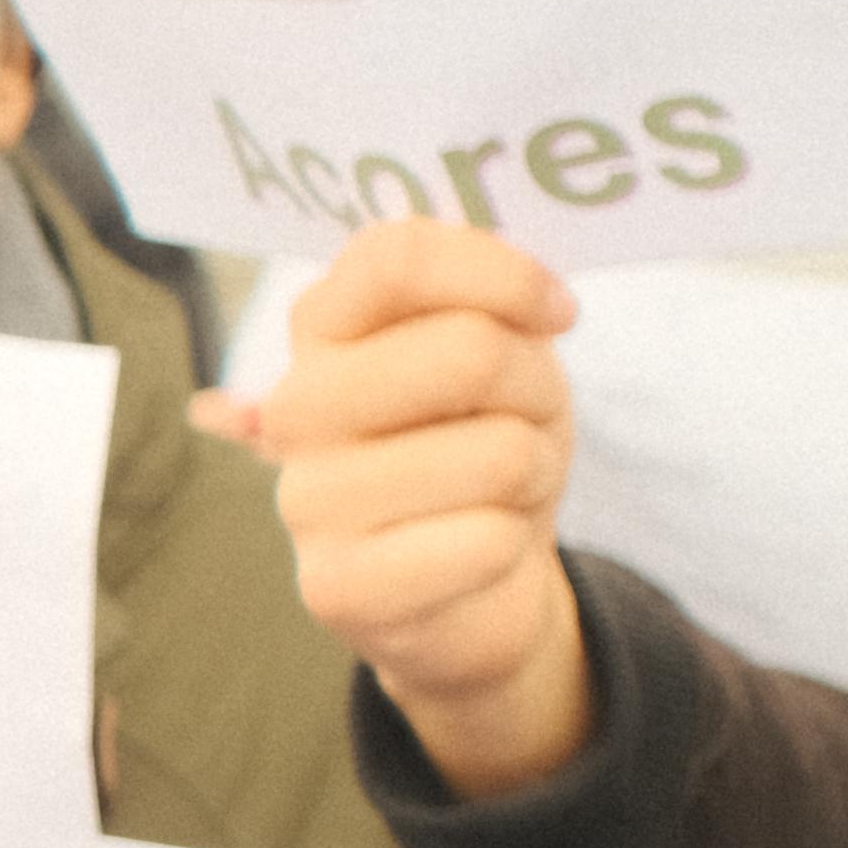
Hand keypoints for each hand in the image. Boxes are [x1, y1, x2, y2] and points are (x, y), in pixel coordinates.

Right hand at [210, 219, 588, 800]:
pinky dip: (512, 546)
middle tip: (519, 420)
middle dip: (534, 389)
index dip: (502, 276)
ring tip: (497, 491)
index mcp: (323, 330)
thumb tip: (530, 297)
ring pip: (498, 451)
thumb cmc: (480, 443)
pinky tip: (478, 553)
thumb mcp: (496, 350)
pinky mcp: (335, 588)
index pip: (396, 259)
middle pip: (469, 351)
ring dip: (532, 471)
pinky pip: (484, 541)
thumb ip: (484, 298)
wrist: (468, 580)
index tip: (553, 314)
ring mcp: (305, 500)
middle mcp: (295, 407)